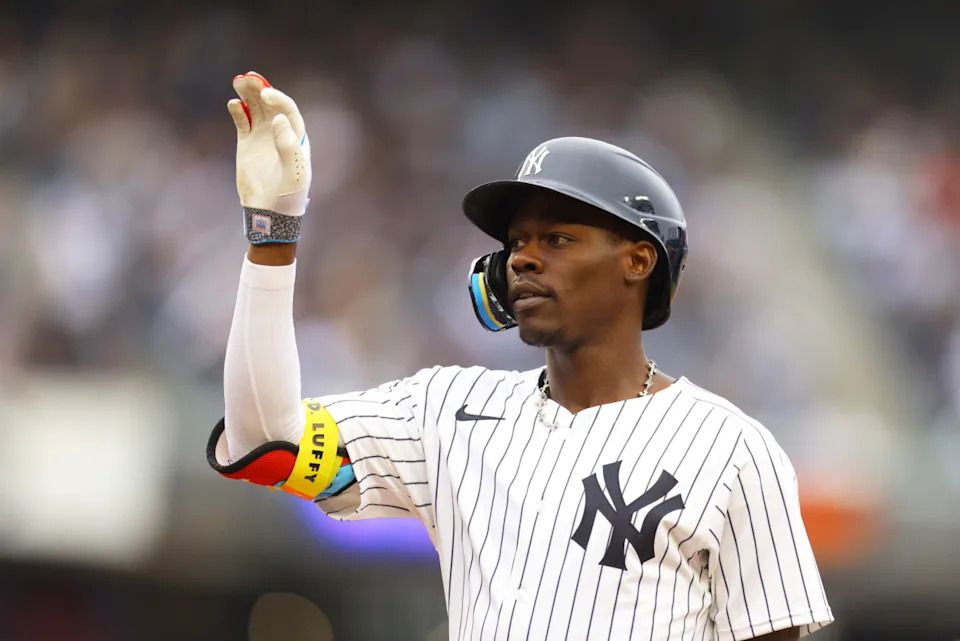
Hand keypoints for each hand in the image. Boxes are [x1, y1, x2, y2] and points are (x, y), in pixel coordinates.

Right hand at [228, 71, 311, 216]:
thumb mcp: (293, 173)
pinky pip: (242, 122)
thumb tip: (279, 119)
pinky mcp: (247, 144)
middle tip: (247, 78)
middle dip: (260, 90)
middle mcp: (280, 133)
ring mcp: (263, 137)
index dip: (278, 100)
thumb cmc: (288, 195)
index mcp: (296, 138)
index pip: (288, 111)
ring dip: (247, 95)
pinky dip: (238, 112)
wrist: (270, 212)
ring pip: (255, 110)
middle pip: (270, 106)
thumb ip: (287, 147)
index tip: (266, 94)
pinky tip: (234, 104)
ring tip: (238, 82)